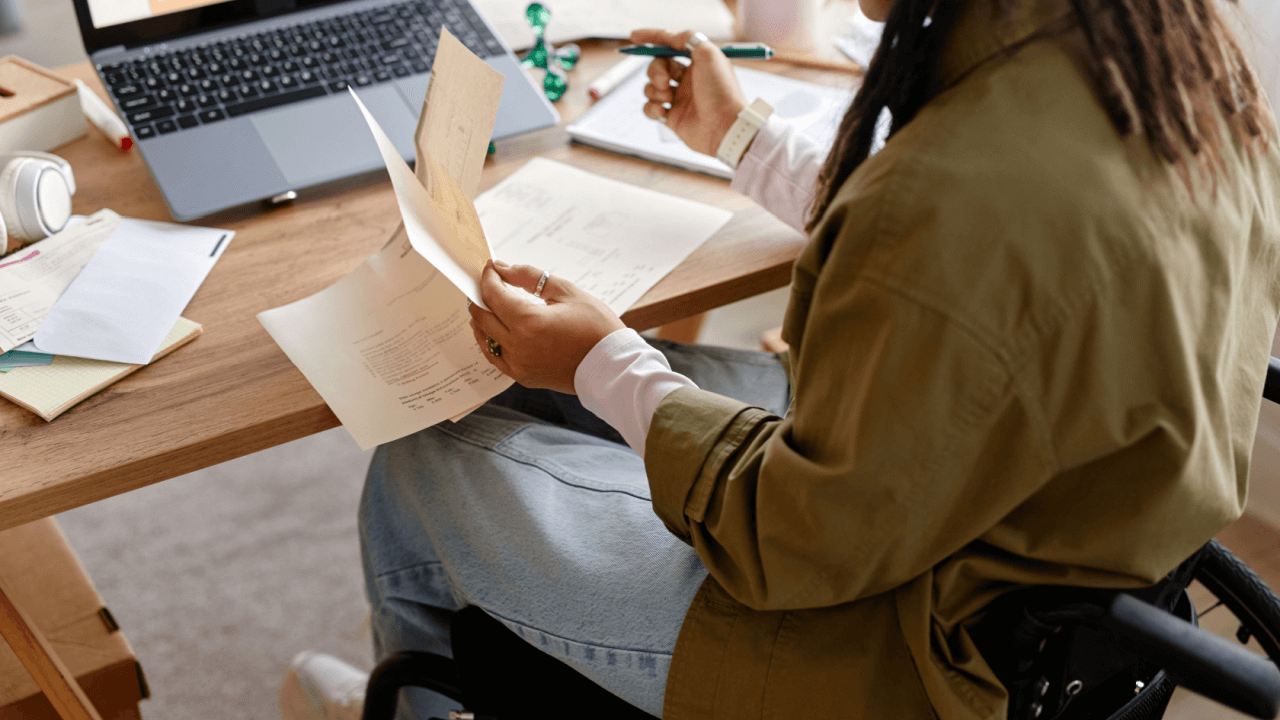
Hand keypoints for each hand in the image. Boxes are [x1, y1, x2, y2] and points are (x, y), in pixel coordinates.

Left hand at [469, 260, 624, 393]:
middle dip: (481, 295)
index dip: (489, 277)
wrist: (612, 365)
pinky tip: (494, 330)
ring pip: (484, 338)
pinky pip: (495, 357)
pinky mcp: (523, 376)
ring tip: (488, 304)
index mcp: (528, 322)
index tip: (491, 268)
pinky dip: (489, 341)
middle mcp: (518, 346)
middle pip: (483, 316)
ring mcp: (519, 364)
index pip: (493, 295)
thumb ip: (529, 277)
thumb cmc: (596, 327)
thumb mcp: (566, 291)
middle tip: (487, 283)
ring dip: (482, 319)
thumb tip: (502, 267)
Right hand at [631, 28, 747, 156]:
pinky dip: (651, 107)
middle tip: (664, 81)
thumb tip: (670, 37)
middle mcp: (687, 80)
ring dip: (654, 90)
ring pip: (651, 86)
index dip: (653, 38)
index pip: (671, 45)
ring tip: (668, 98)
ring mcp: (679, 99)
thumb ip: (689, 38)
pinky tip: (663, 111)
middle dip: (655, 70)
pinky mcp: (672, 117)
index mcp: (697, 63)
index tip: (635, 37)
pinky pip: (650, 107)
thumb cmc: (721, 91)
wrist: (724, 127)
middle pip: (658, 66)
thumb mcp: (710, 54)